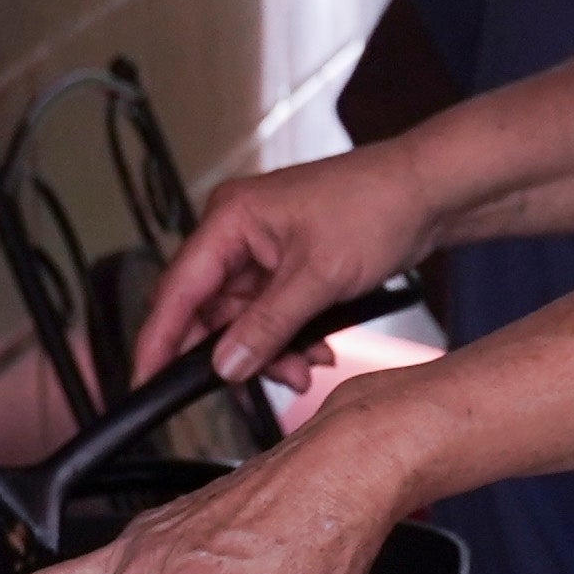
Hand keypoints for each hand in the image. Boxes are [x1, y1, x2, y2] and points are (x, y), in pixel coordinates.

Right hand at [139, 142, 442, 390]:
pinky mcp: (290, 264)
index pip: (177, 289)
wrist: (429, 192)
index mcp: (229, 220)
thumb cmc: (376, 206)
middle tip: (263, 380)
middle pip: (210, 309)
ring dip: (270, 349)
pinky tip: (316, 350)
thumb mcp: (318, 276)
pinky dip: (290, 336)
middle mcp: (238, 232)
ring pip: (244, 318)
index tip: (144, 378)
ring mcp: (264, 249)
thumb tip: (225, 365)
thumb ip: (268, 326)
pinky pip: (272, 312)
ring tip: (305, 368)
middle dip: (236, 351)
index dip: (159, 339)